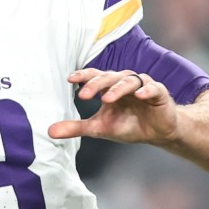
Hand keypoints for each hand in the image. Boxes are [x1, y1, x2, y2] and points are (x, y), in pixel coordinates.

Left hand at [47, 69, 179, 144]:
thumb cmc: (128, 125)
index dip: (83, 76)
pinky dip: (146, 90)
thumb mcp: (100, 128)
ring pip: (129, 80)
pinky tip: (140, 95)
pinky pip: (153, 88)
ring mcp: (142, 86)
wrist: (157, 132)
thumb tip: (50, 132)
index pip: (94, 76)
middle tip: (84, 94)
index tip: (70, 79)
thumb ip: (76, 127)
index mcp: (109, 87)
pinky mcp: (159, 93)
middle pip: (109, 77)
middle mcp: (124, 82)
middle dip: (96, 84)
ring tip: (107, 98)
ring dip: (118, 88)